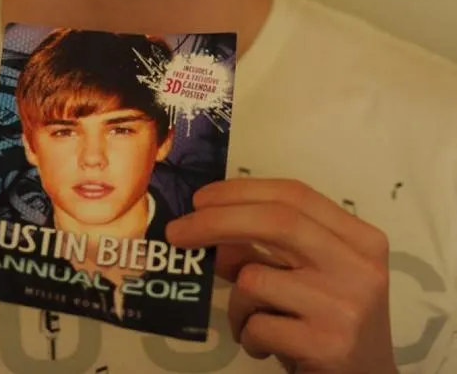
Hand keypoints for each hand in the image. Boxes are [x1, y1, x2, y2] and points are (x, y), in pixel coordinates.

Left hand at [166, 178, 396, 373]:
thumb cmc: (333, 325)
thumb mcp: (307, 278)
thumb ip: (267, 250)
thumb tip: (206, 227)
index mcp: (360, 238)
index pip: (294, 195)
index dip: (241, 191)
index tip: (200, 199)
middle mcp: (359, 266)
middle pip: (276, 221)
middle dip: (216, 221)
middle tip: (177, 232)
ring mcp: (346, 306)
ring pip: (256, 278)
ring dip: (237, 302)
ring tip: (252, 321)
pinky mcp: (329, 345)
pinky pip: (258, 324)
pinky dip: (248, 334)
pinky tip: (264, 346)